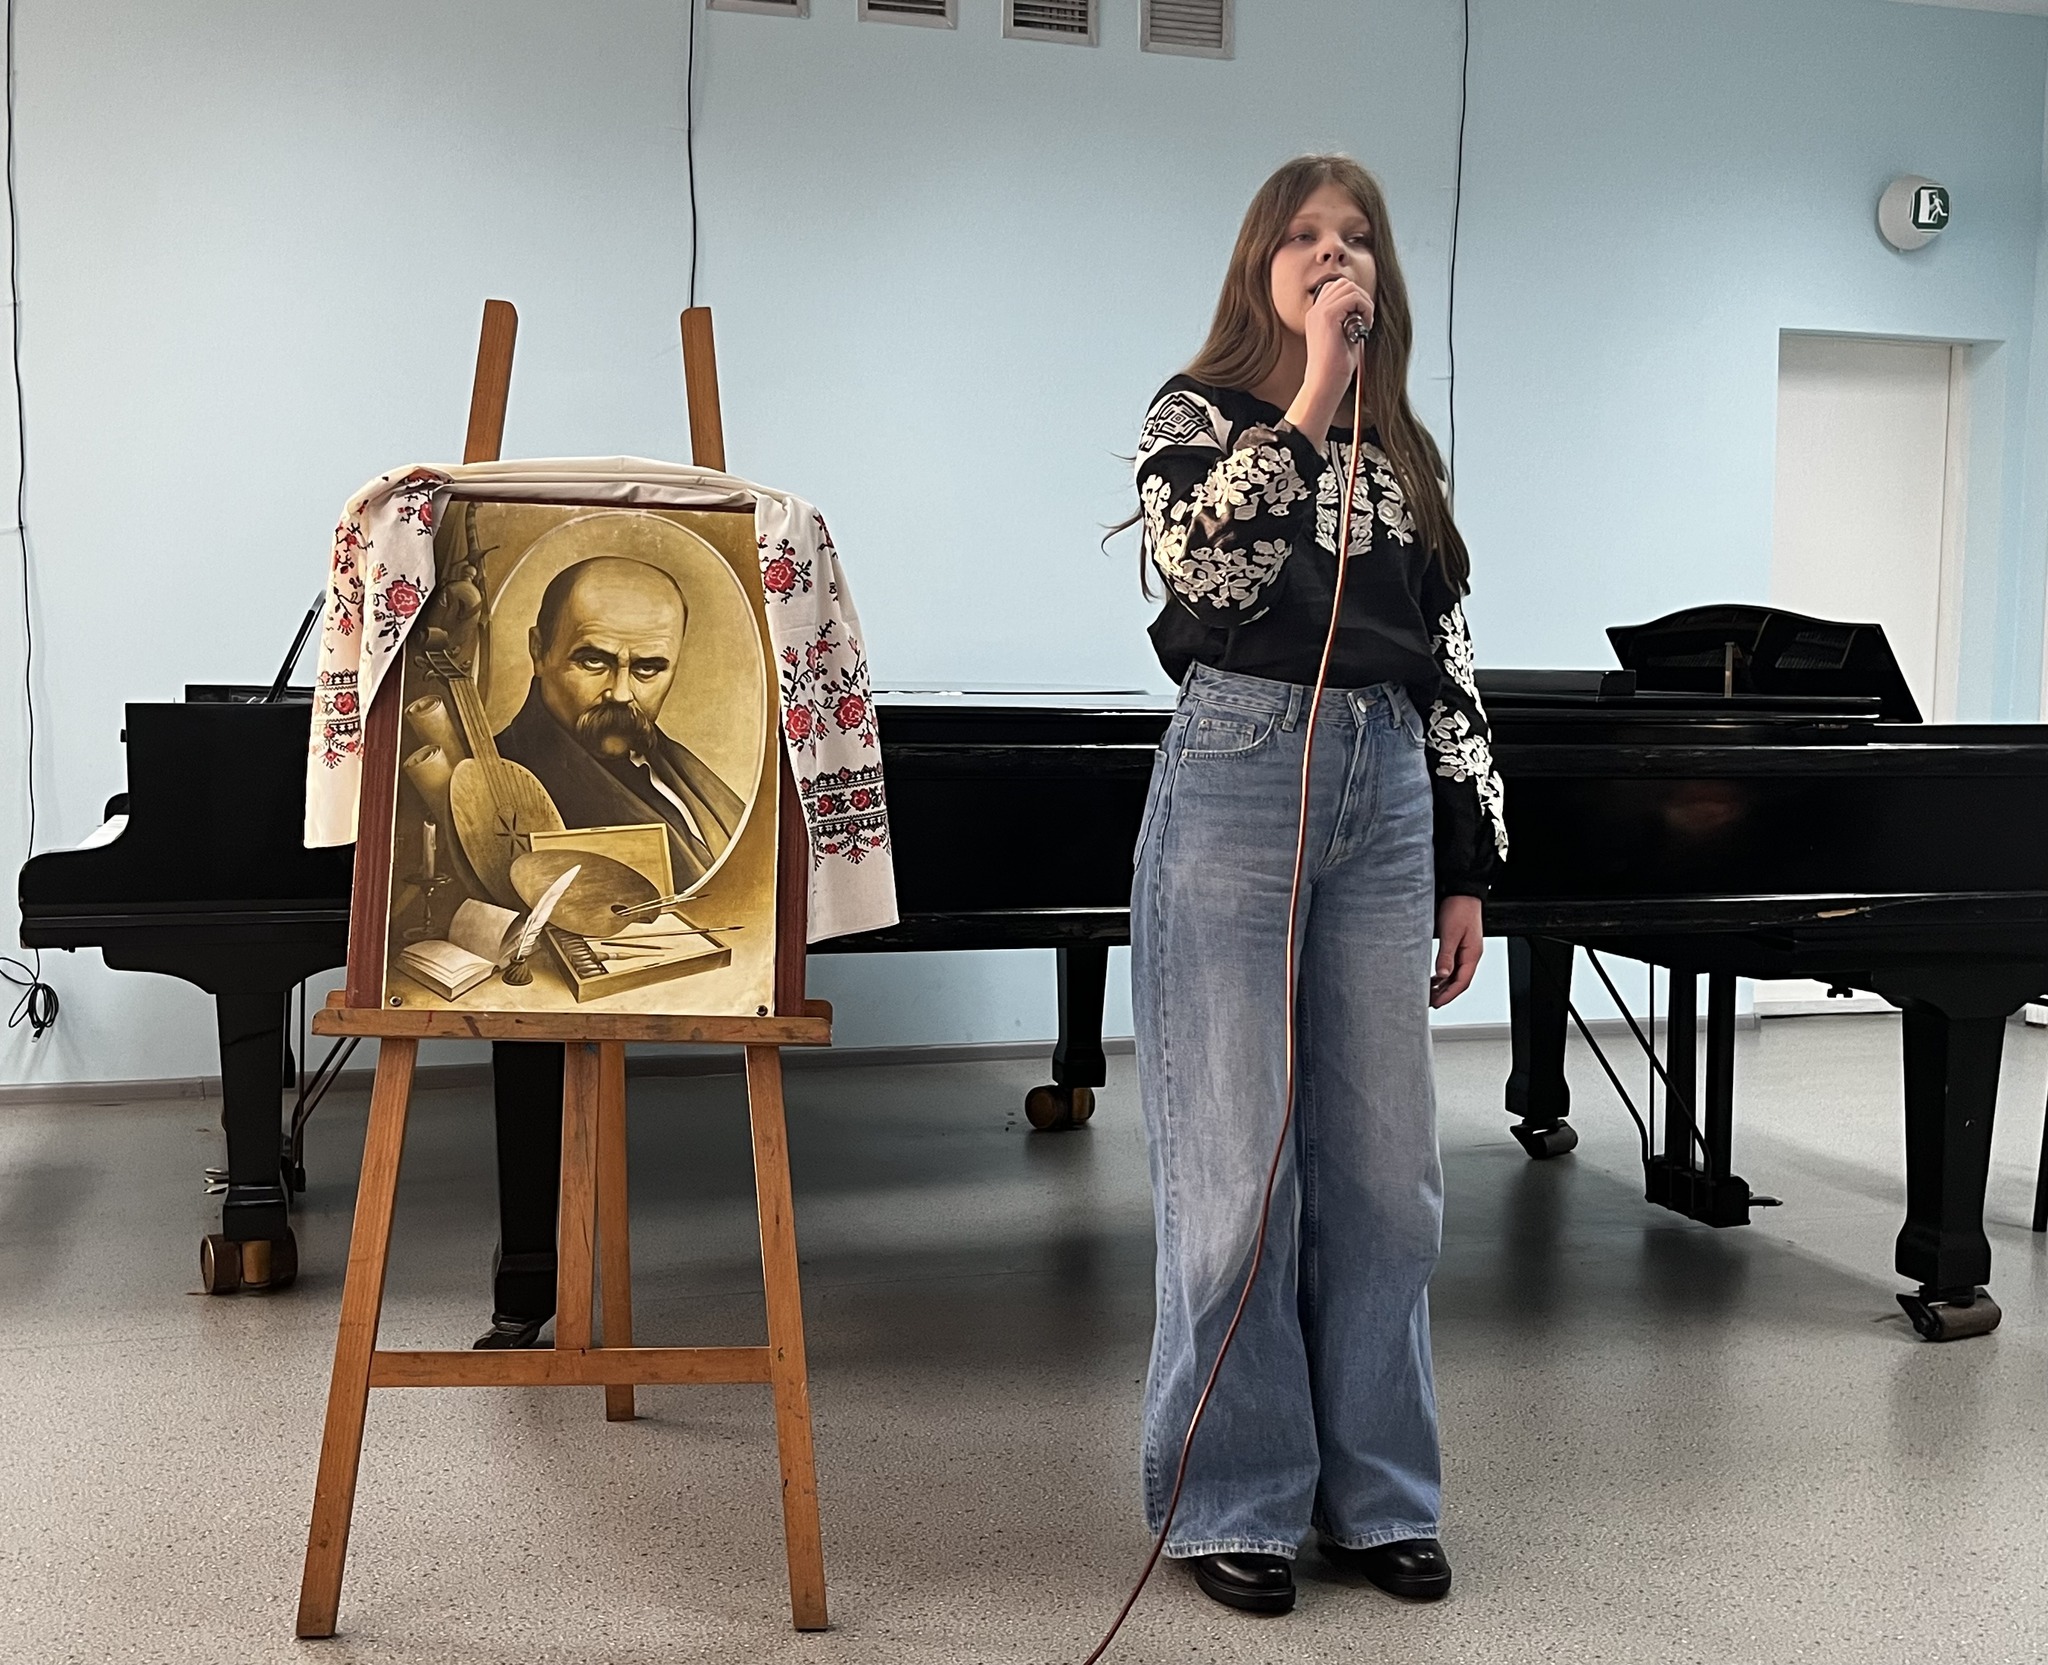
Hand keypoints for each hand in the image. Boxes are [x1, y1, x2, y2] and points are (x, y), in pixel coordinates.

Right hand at [1284, 275, 1373, 440]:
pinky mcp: (1328, 317)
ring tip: (1364, 324)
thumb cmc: (1334, 368)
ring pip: (1349, 288)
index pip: (1337, 288)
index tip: (1361, 320)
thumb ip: (1349, 319)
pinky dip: (1364, 309)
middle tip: (1365, 321)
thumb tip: (1364, 307)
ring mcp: (1320, 312)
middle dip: (1361, 298)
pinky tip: (1363, 327)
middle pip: (1344, 284)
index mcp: (1316, 315)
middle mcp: (1315, 310)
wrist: (1324, 383)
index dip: (1354, 298)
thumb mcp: (1343, 337)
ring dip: (1364, 303)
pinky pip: (1353, 298)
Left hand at [1430, 894, 1482, 1008]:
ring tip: (1430, 992)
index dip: (1449, 995)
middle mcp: (1471, 954)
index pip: (1462, 982)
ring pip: (1455, 974)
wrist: (1461, 891)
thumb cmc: (1459, 908)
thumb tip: (1443, 975)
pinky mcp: (1459, 944)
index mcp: (1472, 954)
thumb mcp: (1450, 933)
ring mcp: (1466, 950)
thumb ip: (1446, 955)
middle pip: (1459, 981)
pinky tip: (1434, 976)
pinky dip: (1444, 974)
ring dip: (1444, 984)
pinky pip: (1452, 965)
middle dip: (1446, 993)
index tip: (1436, 1003)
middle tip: (1430, 1001)